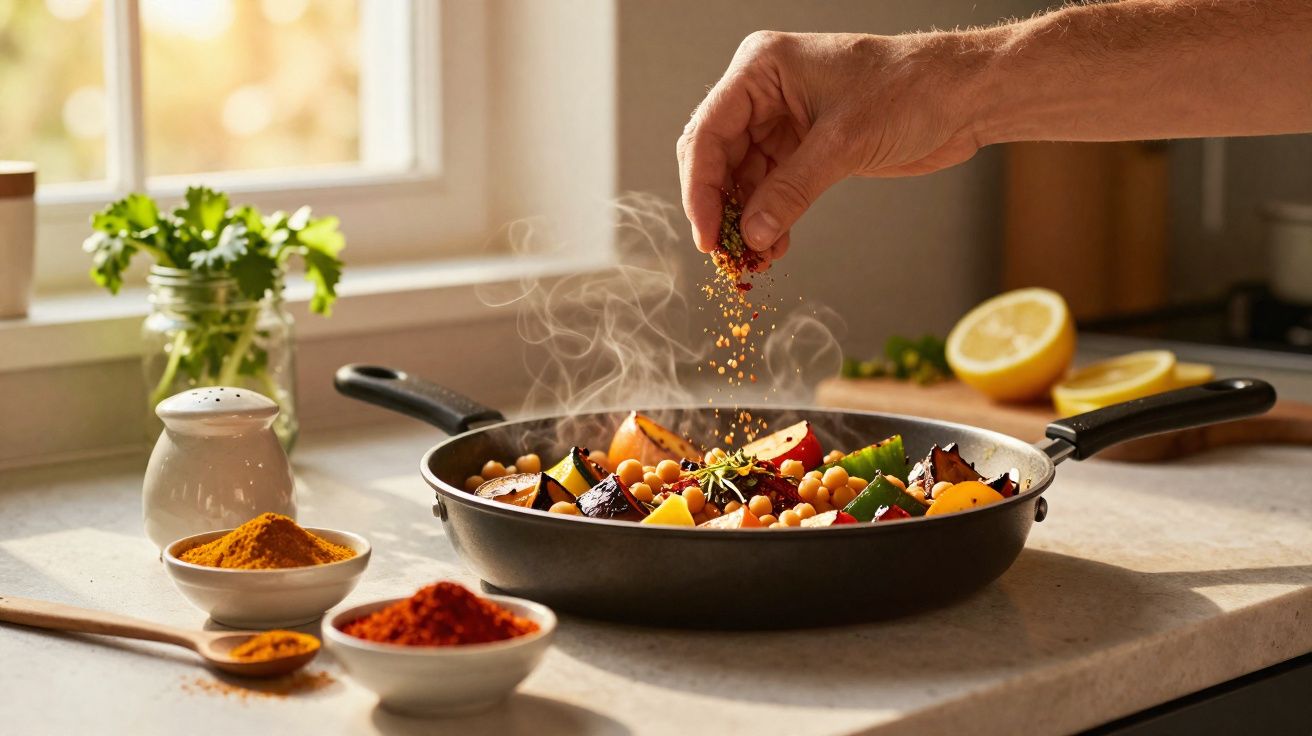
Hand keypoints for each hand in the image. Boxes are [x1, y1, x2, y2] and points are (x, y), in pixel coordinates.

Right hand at [677, 30, 985, 263]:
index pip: (707, 132)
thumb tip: (752, 234)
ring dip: (746, 221)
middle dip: (721, 209)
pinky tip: (774, 246)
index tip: (707, 236)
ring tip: (754, 259)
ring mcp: (782, 119)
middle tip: (727, 255)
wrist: (962, 96)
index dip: (700, 189)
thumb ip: (791, 190)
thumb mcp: (844, 142)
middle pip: (717, 158)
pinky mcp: (804, 147)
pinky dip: (769, 219)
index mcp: (761, 69)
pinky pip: (770, 188)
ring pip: (742, 179)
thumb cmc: (909, 90)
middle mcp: (763, 92)